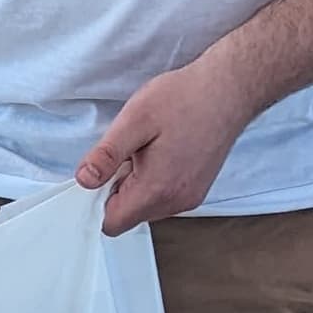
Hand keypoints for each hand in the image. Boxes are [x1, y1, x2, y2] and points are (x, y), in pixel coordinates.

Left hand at [77, 55, 254, 234]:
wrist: (228, 90)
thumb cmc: (184, 99)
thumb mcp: (135, 120)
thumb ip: (107, 155)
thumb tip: (84, 180)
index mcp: (157, 189)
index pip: (112, 222)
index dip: (95, 201)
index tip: (99, 172)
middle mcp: (176, 202)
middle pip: (128, 216)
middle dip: (116, 189)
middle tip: (126, 152)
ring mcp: (189, 197)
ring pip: (145, 206)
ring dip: (135, 184)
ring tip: (145, 148)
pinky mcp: (196, 189)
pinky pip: (163, 197)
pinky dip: (153, 180)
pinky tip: (159, 151)